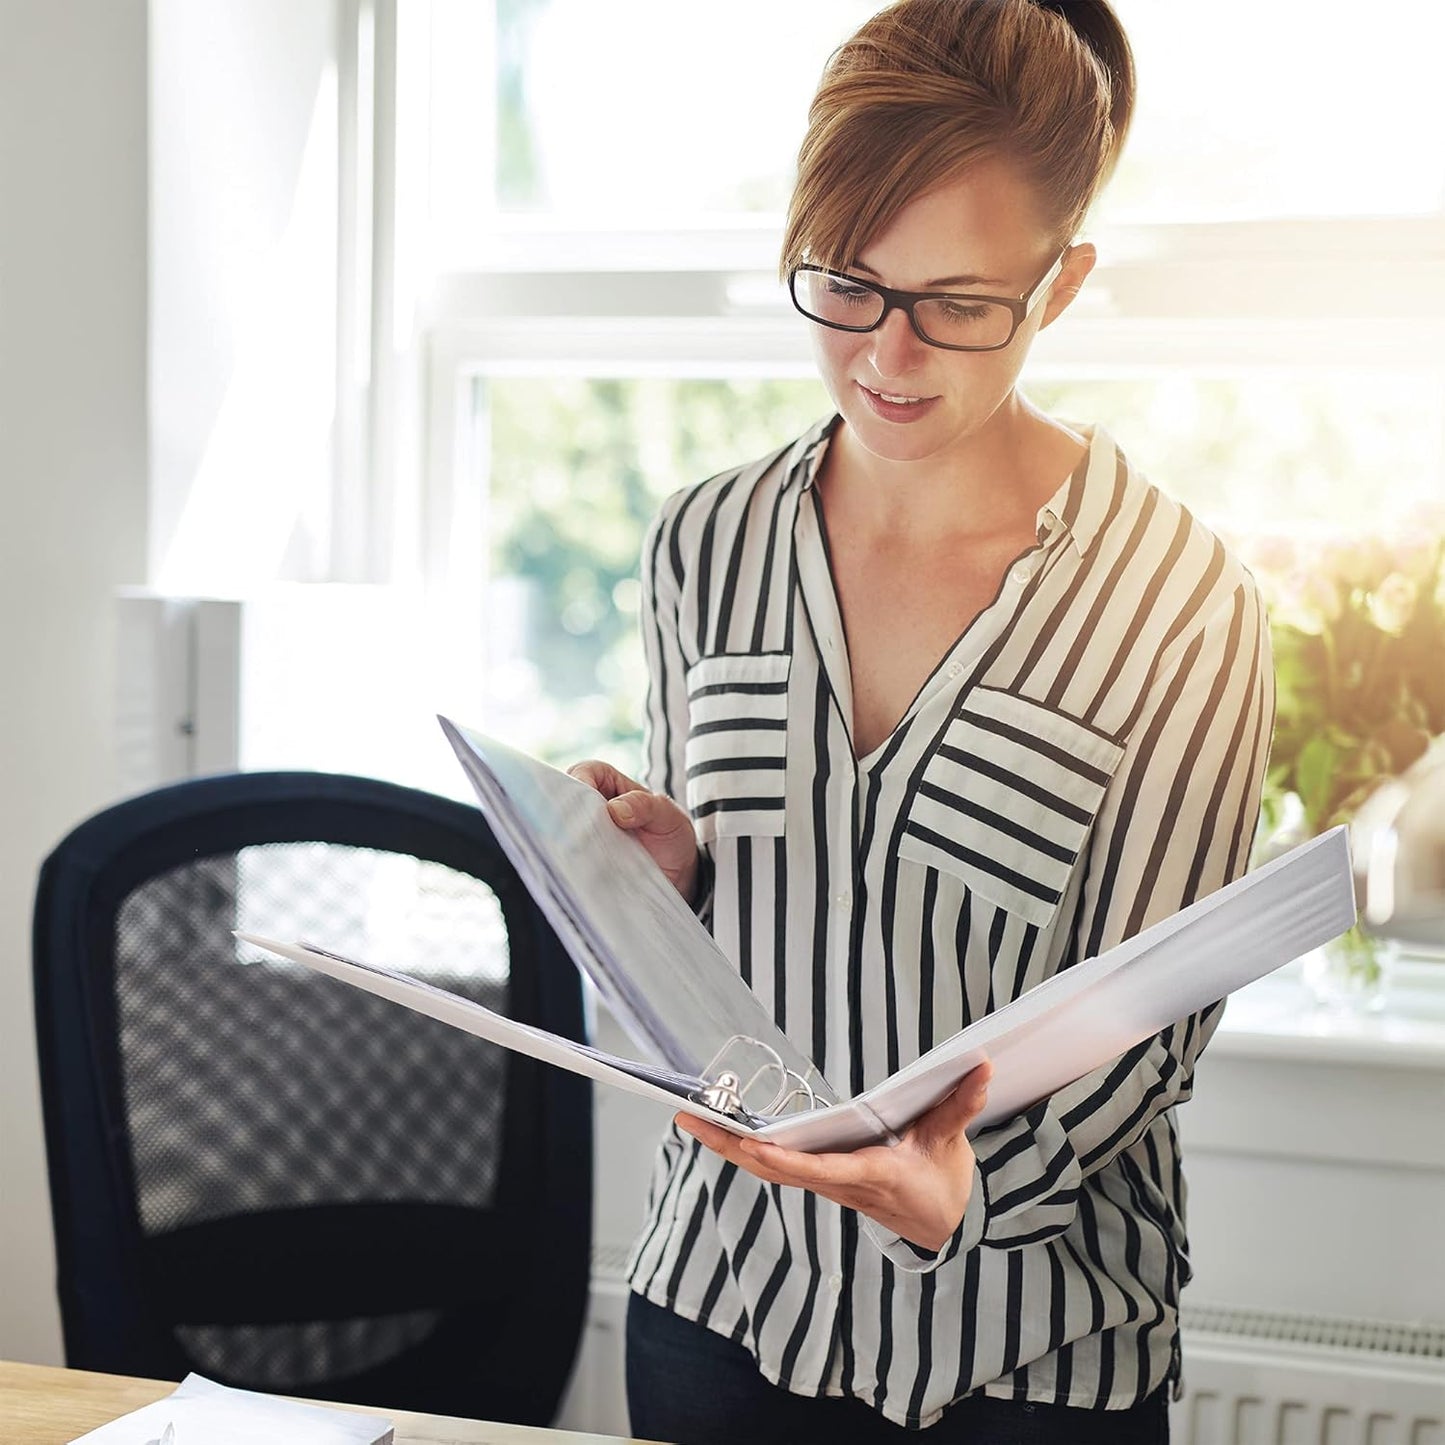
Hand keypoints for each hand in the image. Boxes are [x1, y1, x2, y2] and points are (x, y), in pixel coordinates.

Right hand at [568, 759, 700, 902]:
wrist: (677, 875)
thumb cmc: (671, 834)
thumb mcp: (668, 815)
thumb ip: (646, 805)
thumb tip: (614, 810)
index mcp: (608, 782)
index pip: (585, 771)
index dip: (580, 782)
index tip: (585, 803)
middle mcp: (591, 805)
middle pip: (564, 799)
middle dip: (567, 813)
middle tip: (579, 831)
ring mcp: (585, 832)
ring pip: (563, 828)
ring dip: (569, 839)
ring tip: (581, 853)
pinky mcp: (583, 858)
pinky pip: (569, 855)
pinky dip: (572, 860)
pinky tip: (580, 869)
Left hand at [675, 1061, 993, 1251]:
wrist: (939, 1226)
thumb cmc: (940, 1183)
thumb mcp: (951, 1144)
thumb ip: (961, 1105)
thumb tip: (980, 1067)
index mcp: (869, 1175)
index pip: (818, 1171)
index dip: (784, 1160)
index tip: (753, 1145)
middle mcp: (837, 1182)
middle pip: (773, 1167)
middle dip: (729, 1145)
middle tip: (687, 1117)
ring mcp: (823, 1182)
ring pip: (767, 1167)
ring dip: (728, 1145)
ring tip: (690, 1116)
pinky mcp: (819, 1177)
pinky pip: (774, 1165)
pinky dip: (745, 1148)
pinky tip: (722, 1129)